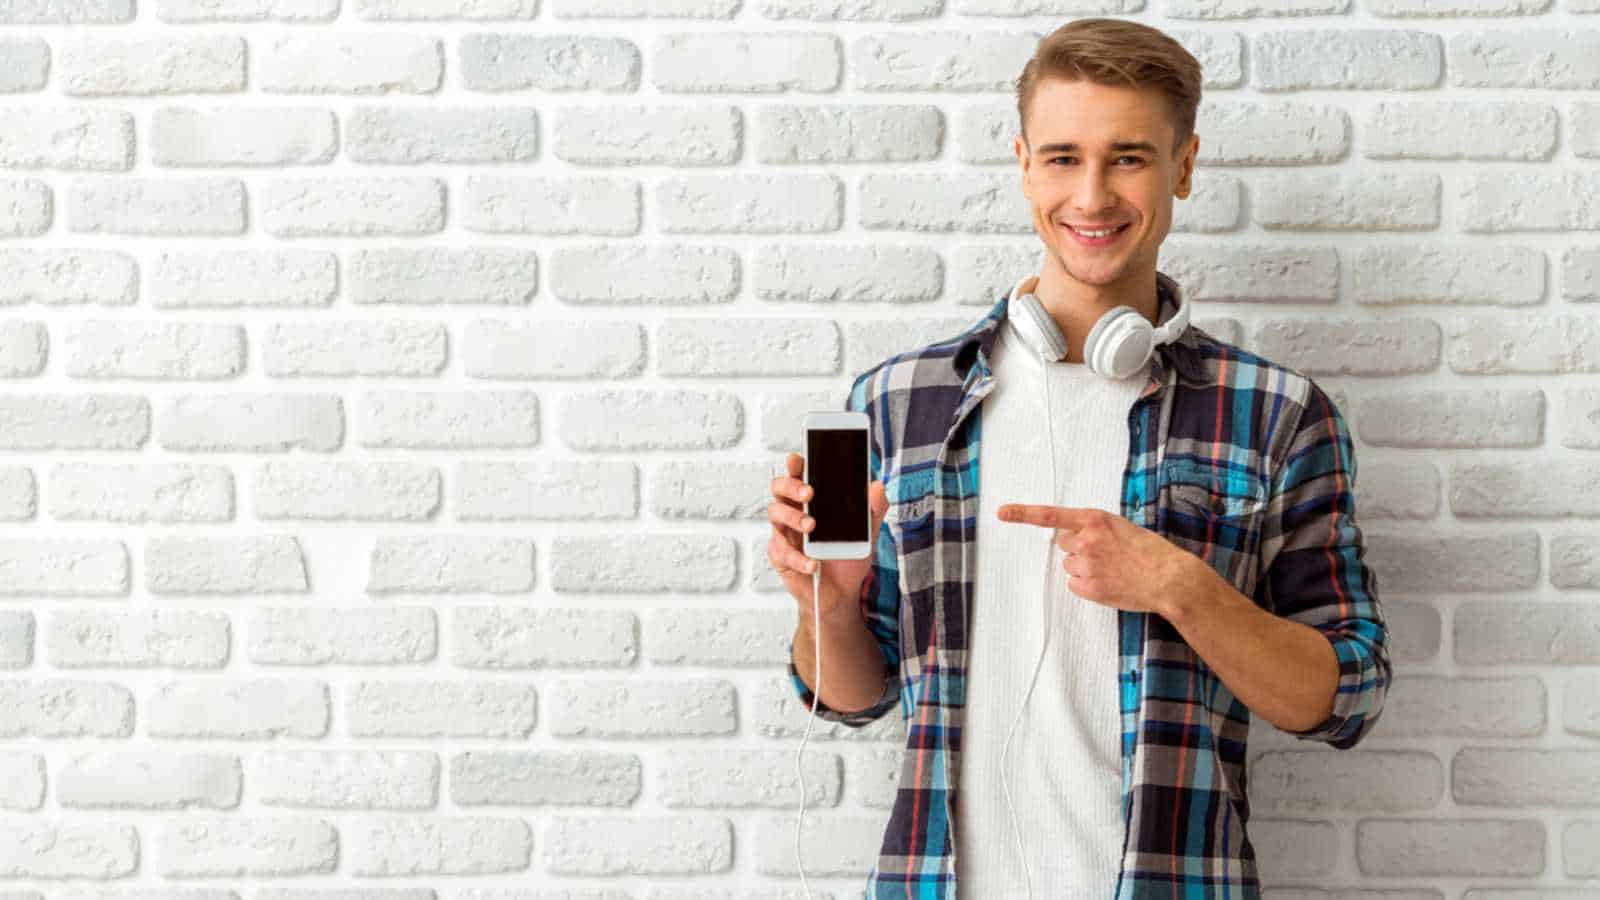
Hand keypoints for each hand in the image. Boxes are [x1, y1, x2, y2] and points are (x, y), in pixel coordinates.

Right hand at [768, 451, 888, 623]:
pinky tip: (813, 563)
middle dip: (791, 486)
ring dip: (793, 517)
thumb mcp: (866, 534)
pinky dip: (799, 558)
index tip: (799, 459)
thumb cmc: (847, 560)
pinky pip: (782, 551)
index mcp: (812, 502)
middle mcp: (794, 512)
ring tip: (812, 526)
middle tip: (809, 492)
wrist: (840, 595)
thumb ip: (872, 510)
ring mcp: (784, 533)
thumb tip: (878, 486)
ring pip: (775, 514)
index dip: (795, 464)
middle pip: (779, 488)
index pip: (799, 476)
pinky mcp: (780, 556)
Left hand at [995, 502, 1199, 616]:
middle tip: (1107, 555)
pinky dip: (1088, 585)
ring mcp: (1086, 565)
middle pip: (1063, 545)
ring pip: (1070, 566)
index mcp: (1095, 520)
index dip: (1023, 513)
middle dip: (1078, 549)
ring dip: (1085, 568)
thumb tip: (1073, 538)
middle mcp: (1086, 540)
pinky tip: (1110, 583)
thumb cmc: (1151, 551)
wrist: (1170, 579)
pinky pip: (1075, 585)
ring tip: (1114, 570)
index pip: (1051, 515)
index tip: (1002, 512)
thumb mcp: (1122, 528)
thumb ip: (1095, 529)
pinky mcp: (1089, 588)